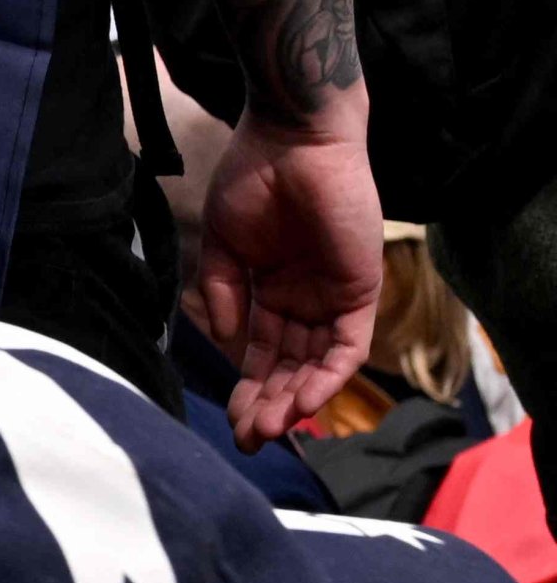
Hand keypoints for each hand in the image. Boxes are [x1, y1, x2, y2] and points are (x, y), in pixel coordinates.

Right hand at [191, 109, 381, 445]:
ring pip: (316, 366)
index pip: (261, 352)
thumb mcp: (223, 241)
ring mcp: (334, 300)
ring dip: (294, 400)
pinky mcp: (360, 294)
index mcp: (270, 289)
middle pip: (288, 367)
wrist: (293, 141)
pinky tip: (302, 401)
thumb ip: (222, 290)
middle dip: (267, 405)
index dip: (247, 387)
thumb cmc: (253, 179)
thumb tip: (223, 339)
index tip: (231, 422)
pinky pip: (347, 347)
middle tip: (248, 441)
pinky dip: (327, 376)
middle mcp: (304, 302)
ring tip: (268, 429)